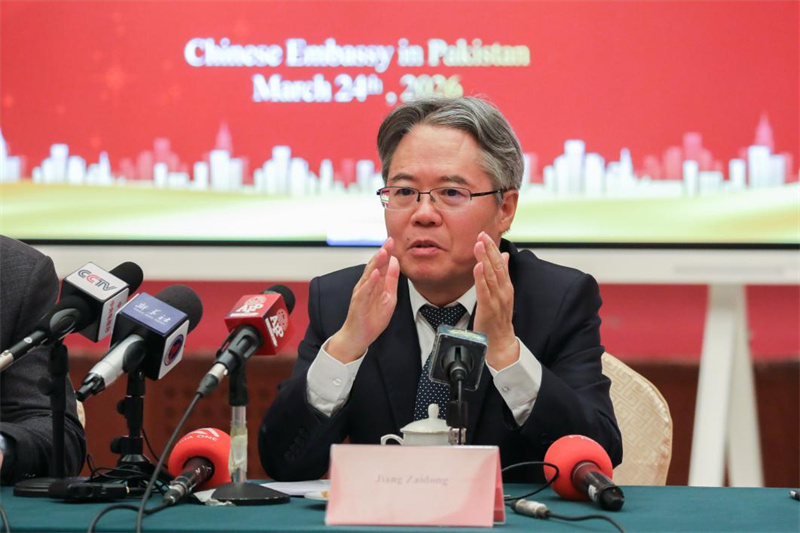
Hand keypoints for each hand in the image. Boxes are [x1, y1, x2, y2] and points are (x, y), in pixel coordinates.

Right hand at [327, 238, 399, 362]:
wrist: (358, 336)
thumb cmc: (371, 318)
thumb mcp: (388, 297)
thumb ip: (391, 280)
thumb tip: (396, 262)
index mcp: (375, 283)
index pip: (381, 264)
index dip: (387, 252)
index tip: (393, 240)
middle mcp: (366, 285)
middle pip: (374, 266)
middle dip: (382, 253)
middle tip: (389, 241)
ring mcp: (362, 293)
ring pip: (369, 275)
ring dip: (376, 263)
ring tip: (383, 252)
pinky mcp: (358, 303)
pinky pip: (364, 291)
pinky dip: (370, 282)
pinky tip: (375, 274)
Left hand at [473, 232, 518, 369]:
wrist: (501, 342)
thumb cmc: (498, 318)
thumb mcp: (502, 292)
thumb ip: (502, 274)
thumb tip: (504, 255)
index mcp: (506, 286)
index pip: (500, 263)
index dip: (492, 248)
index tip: (485, 235)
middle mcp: (504, 291)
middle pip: (497, 266)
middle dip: (489, 249)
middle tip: (481, 234)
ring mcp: (497, 300)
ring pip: (491, 276)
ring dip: (485, 259)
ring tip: (479, 245)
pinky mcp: (488, 309)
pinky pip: (484, 292)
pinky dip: (481, 279)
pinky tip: (477, 267)